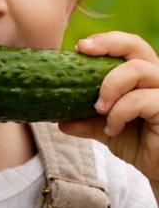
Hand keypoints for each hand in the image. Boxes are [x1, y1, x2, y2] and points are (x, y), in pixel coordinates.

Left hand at [59, 32, 158, 181]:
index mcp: (142, 75)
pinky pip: (139, 100)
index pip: (126, 46)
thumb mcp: (105, 128)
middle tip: (82, 53)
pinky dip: (119, 113)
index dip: (105, 41)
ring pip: (137, 69)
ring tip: (98, 108)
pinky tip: (112, 128)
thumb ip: (85, 120)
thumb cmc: (138, 142)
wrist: (158, 166)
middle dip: (107, 45)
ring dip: (109, 86)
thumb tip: (59, 120)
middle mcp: (156, 76)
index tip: (79, 47)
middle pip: (136, 46)